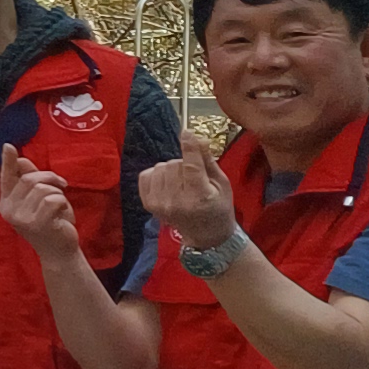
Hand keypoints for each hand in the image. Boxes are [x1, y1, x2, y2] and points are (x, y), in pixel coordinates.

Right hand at [0, 153, 83, 261]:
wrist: (58, 252)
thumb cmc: (50, 222)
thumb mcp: (39, 199)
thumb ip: (29, 180)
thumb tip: (21, 160)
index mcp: (6, 202)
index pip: (7, 177)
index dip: (8, 161)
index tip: (8, 146)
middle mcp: (8, 210)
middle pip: (30, 178)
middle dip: (50, 178)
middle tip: (61, 186)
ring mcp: (21, 218)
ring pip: (43, 188)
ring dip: (58, 193)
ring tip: (59, 206)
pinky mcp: (36, 223)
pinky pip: (53, 200)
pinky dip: (63, 203)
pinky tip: (61, 214)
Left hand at [141, 138, 240, 253]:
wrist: (205, 235)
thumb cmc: (218, 207)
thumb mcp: (222, 184)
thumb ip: (208, 161)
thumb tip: (198, 138)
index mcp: (199, 197)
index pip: (190, 167)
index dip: (189, 147)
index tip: (186, 132)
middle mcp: (176, 201)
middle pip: (174, 164)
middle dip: (184, 164)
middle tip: (194, 178)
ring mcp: (159, 204)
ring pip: (160, 167)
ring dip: (171, 170)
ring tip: (182, 183)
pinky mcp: (148, 203)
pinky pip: (146, 174)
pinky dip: (157, 175)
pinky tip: (169, 184)